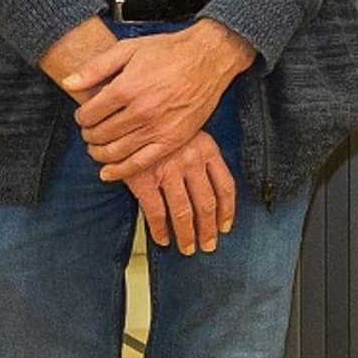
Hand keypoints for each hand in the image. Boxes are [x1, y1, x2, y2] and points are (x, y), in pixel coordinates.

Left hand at [71, 20, 252, 179]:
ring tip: (96, 148)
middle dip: (88, 135)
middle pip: (100, 134)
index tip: (84, 116)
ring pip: (115, 152)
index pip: (89, 114)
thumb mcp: (128, 49)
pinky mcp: (173, 140)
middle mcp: (141, 111)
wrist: (209, 58)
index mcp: (127, 88)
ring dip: (99, 153)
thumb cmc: (168, 51)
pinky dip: (120, 171)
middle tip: (89, 131)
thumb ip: (95, 68)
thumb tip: (68, 83)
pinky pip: (140, 163)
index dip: (81, 117)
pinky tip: (108, 172)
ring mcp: (158, 128)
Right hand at [130, 133, 239, 252]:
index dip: (227, 210)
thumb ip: (201, 155)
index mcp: (207, 148)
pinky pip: (156, 212)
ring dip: (187, 234)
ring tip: (188, 248)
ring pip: (183, 212)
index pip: (225, 186)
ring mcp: (168, 170)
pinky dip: (160, 230)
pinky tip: (162, 239)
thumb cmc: (160, 121)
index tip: (225, 226)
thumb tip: (212, 188)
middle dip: (208, 229)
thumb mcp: (189, 131)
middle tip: (208, 245)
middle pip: (206, 204)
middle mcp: (191, 160)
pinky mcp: (144, 179)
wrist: (129, 110)